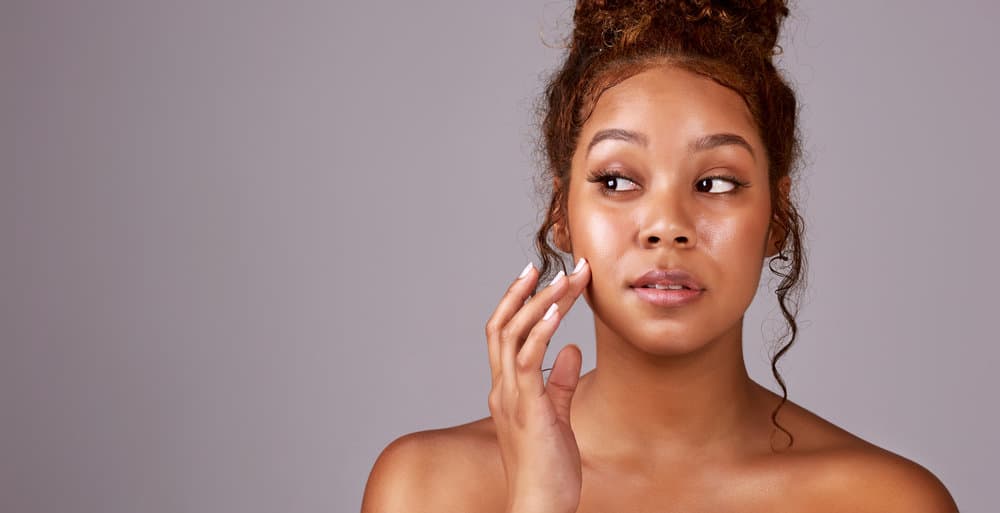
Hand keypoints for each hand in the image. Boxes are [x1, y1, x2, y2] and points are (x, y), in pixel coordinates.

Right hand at [485, 258, 590, 512]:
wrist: (539, 506)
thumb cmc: (549, 469)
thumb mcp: (557, 418)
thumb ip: (561, 383)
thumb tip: (571, 349)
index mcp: (507, 390)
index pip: (503, 334)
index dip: (516, 302)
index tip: (536, 275)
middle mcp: (502, 388)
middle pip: (502, 325)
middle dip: (524, 292)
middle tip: (550, 264)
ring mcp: (511, 397)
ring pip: (514, 335)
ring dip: (541, 303)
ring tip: (566, 279)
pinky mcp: (528, 408)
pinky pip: (529, 360)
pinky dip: (541, 331)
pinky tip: (559, 312)